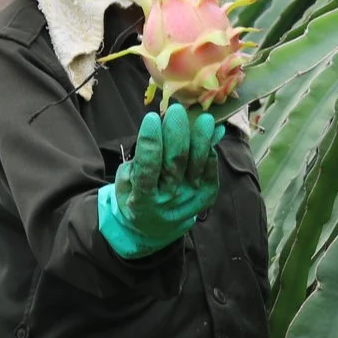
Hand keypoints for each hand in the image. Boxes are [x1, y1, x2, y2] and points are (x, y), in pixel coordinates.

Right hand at [99, 104, 221, 257]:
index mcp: (142, 199)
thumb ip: (141, 157)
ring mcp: (189, 200)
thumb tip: (156, 123)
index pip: (147, 169)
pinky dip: (211, 150)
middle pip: (175, 163)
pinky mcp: (206, 196)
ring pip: (197, 166)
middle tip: (176, 111)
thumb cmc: (135, 194)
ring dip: (201, 140)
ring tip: (204, 119)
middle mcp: (168, 201)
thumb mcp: (126, 180)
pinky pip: (211, 171)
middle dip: (176, 134)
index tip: (151, 118)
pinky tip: (211, 133)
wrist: (154, 226)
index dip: (150, 143)